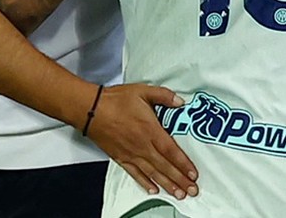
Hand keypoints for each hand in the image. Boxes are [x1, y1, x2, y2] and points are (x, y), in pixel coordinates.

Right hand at [85, 84, 198, 199]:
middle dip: (180, 180)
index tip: (194, 174)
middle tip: (192, 190)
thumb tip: (180, 101)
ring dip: (167, 185)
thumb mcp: (143, 91)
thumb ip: (164, 95)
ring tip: (178, 194)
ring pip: (152, 173)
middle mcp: (142, 145)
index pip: (171, 151)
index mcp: (150, 129)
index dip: (184, 164)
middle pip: (165, 166)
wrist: (91, 109)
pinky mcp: (120, 157)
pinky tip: (153, 189)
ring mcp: (131, 153)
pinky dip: (145, 182)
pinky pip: (135, 173)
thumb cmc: (115, 100)